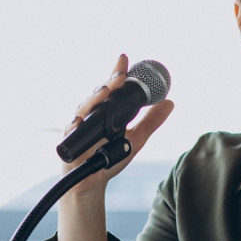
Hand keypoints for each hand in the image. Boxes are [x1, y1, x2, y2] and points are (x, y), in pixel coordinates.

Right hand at [62, 54, 173, 193]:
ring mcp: (79, 126)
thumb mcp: (136, 138)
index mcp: (105, 110)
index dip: (117, 73)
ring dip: (94, 98)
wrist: (92, 181)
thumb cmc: (109, 157)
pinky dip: (75, 124)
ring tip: (105, 91)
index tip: (124, 58)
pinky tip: (80, 119)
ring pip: (84, 107)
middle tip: (120, 75)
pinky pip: (71, 130)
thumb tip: (170, 102)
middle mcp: (91, 114)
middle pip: (98, 94)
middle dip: (109, 83)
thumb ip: (151, 121)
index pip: (112, 88)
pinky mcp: (69, 141)